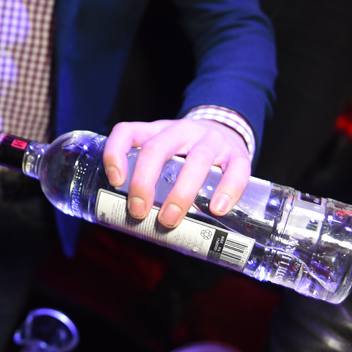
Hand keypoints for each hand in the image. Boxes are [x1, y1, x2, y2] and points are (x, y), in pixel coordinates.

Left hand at [102, 118, 250, 227]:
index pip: (127, 131)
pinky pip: (236, 170)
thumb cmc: (185, 152)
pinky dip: (228, 190)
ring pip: (197, 160)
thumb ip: (147, 179)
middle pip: (157, 149)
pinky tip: (217, 209)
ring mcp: (211, 140)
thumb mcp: (162, 154)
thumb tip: (129, 223)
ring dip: (181, 193)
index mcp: (156, 131)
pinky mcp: (238, 154)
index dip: (115, 153)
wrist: (226, 129)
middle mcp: (181, 130)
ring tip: (169, 220)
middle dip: (144, 183)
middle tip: (138, 212)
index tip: (114, 181)